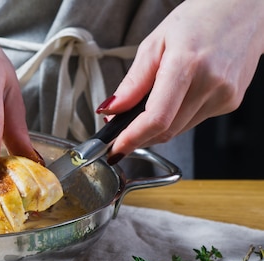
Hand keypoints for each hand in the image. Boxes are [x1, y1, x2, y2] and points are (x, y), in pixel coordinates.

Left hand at [96, 0, 263, 162]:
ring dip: (157, 127)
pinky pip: (193, 120)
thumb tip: (112, 109)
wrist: (245, 9)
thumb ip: (132, 81)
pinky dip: (177, 116)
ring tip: (147, 106)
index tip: (116, 149)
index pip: (157, 118)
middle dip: (139, 135)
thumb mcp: (155, 42)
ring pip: (179, 129)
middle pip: (166, 130)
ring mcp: (224, 96)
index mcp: (188, 64)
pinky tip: (178, 96)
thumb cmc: (200, 18)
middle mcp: (211, 83)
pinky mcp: (231, 102)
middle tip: (120, 128)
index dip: (132, 138)